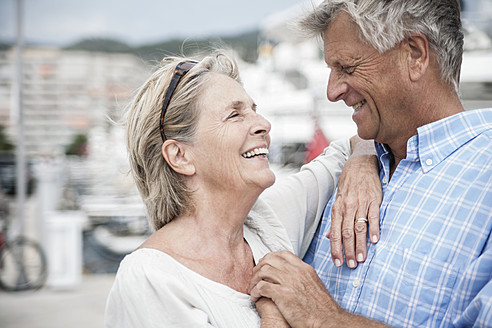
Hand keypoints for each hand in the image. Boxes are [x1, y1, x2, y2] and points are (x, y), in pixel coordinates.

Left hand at [250, 251, 341, 327]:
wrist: (326, 320)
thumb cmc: (320, 308)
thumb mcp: (314, 284)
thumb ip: (302, 276)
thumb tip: (292, 275)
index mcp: (304, 268)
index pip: (282, 254)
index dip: (270, 258)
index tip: (264, 266)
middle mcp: (296, 272)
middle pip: (269, 259)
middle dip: (258, 268)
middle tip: (255, 278)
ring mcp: (289, 282)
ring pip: (262, 271)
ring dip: (254, 280)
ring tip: (253, 289)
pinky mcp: (283, 294)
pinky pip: (261, 287)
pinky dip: (255, 292)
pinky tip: (255, 297)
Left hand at [329, 137, 380, 268]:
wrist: (361, 165)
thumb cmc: (349, 185)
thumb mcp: (338, 201)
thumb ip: (335, 220)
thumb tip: (330, 237)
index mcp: (337, 209)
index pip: (335, 233)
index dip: (336, 249)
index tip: (338, 263)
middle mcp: (347, 207)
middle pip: (347, 233)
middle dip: (348, 251)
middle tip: (351, 265)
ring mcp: (361, 203)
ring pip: (359, 227)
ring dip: (360, 245)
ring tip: (362, 258)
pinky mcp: (374, 200)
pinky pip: (373, 216)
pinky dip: (374, 229)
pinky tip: (375, 241)